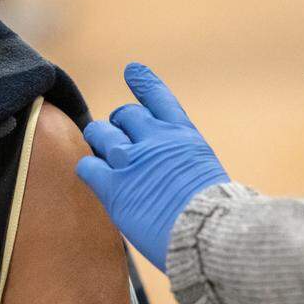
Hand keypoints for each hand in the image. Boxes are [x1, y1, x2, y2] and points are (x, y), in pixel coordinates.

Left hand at [76, 63, 228, 271]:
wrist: (210, 233)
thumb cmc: (217, 213)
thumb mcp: (208, 172)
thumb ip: (184, 161)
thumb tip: (176, 171)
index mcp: (183, 134)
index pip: (158, 96)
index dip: (142, 81)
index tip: (132, 70)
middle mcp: (154, 138)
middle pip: (123, 115)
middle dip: (118, 125)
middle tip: (119, 142)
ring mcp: (131, 160)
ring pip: (98, 133)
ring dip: (100, 143)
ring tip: (105, 159)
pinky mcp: (113, 186)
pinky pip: (87, 166)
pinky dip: (89, 169)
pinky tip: (96, 179)